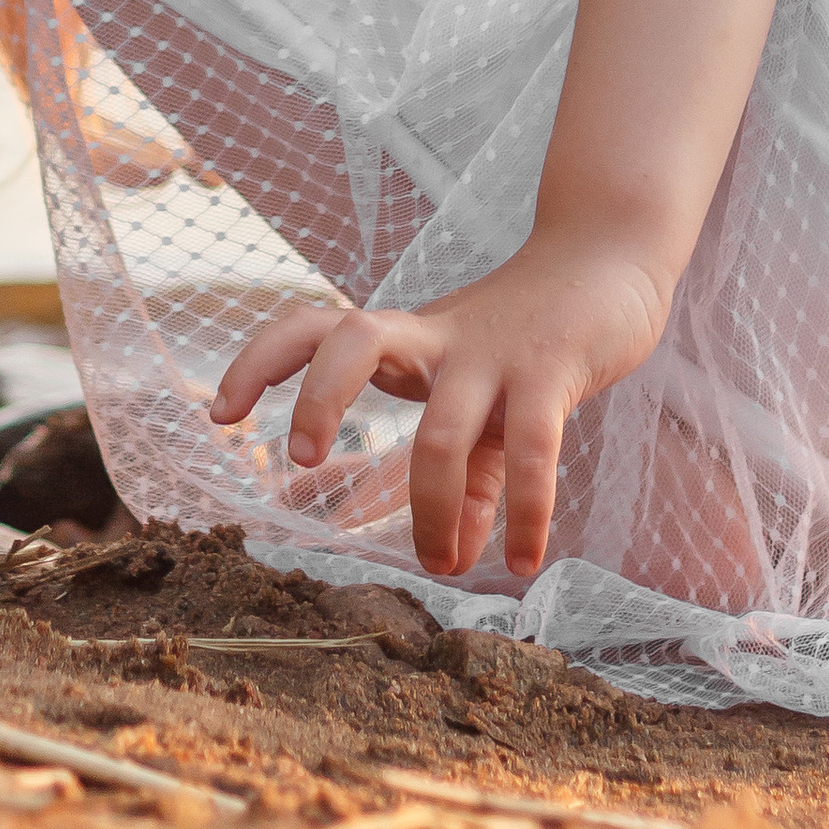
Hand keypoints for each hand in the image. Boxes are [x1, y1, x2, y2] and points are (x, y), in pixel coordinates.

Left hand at [209, 237, 669, 582]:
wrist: (609, 263)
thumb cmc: (528, 336)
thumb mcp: (481, 404)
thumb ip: (466, 480)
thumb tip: (454, 558)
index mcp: (406, 336)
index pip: (313, 327)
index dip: (260, 361)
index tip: (220, 413)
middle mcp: (438, 336)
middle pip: (353, 338)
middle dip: (319, 395)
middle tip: (305, 461)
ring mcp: (493, 351)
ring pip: (442, 423)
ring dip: (432, 504)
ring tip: (439, 564)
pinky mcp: (551, 370)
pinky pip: (532, 449)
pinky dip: (525, 510)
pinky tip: (523, 558)